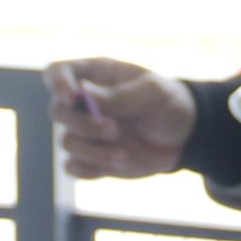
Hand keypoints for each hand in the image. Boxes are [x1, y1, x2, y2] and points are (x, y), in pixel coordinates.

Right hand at [46, 57, 196, 178]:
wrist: (183, 137)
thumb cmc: (167, 103)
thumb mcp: (153, 93)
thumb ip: (119, 95)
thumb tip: (83, 94)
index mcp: (95, 76)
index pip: (57, 72)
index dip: (57, 82)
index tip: (72, 96)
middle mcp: (83, 103)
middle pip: (57, 111)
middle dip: (83, 124)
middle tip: (114, 130)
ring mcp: (86, 131)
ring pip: (66, 142)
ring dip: (93, 151)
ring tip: (125, 155)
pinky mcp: (91, 157)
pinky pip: (72, 167)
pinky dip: (90, 169)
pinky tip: (116, 164)